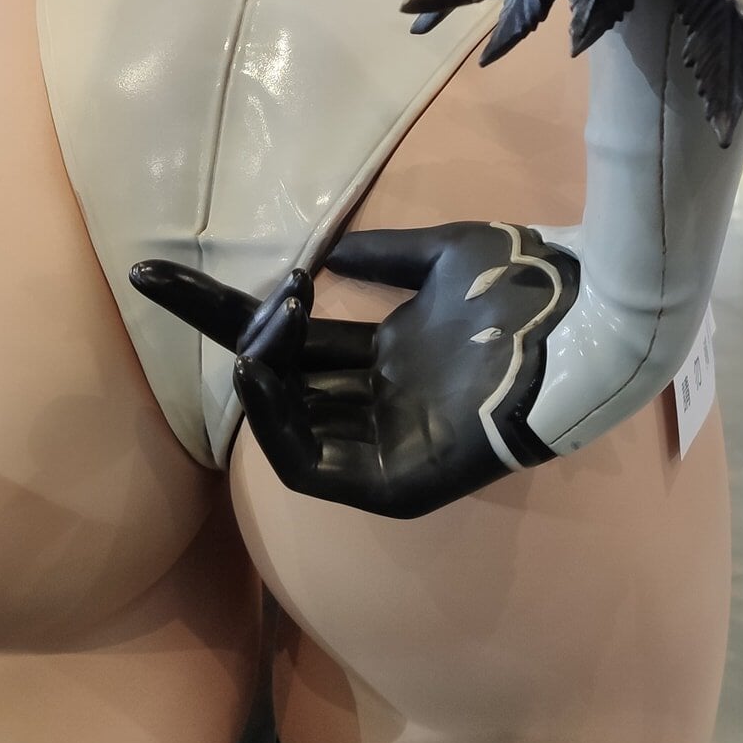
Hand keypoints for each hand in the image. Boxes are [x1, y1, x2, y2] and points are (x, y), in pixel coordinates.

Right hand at [131, 223, 579, 518]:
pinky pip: (318, 472)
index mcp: (391, 354)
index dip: (222, 309)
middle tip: (242, 296)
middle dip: (242, 338)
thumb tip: (322, 258)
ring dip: (260, 383)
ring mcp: (392, 445)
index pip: (293, 338)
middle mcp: (384, 401)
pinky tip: (264, 380)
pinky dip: (280, 430)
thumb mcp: (443, 255)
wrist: (589, 318)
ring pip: (292, 428)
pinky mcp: (401, 486)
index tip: (154, 273)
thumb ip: (384, 258)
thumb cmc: (529, 285)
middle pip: (284, 379)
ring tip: (256, 340)